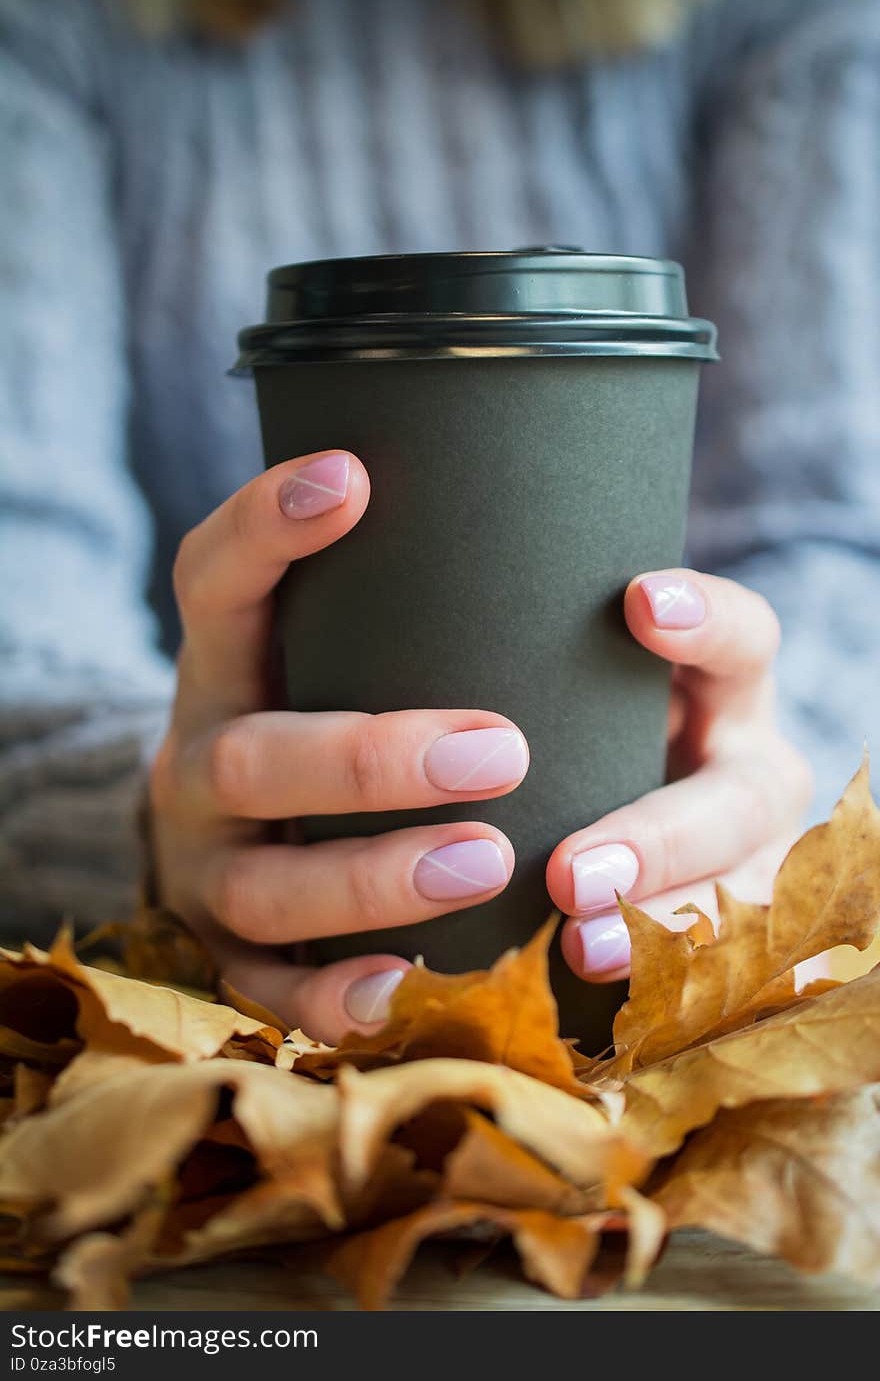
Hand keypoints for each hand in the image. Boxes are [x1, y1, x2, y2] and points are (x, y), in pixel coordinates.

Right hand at [149, 450, 526, 1042]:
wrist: (241, 829)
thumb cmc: (334, 708)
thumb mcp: (339, 646)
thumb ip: (407, 596)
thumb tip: (581, 537)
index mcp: (224, 668)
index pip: (213, 580)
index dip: (262, 528)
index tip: (351, 477)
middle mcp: (197, 763)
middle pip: (247, 756)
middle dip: (368, 757)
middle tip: (498, 747)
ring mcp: (209, 866)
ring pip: (265, 884)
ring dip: (374, 877)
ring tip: (488, 859)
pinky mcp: (234, 953)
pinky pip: (268, 988)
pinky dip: (331, 994)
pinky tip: (402, 987)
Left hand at [550, 571, 813, 983]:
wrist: (606, 823)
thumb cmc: (564, 739)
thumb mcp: (564, 694)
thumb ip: (521, 657)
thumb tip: (375, 564)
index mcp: (720, 694)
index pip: (743, 640)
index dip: (708, 622)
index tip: (639, 603)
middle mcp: (745, 774)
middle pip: (740, 799)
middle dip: (662, 838)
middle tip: (574, 870)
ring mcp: (751, 864)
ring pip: (742, 901)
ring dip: (663, 931)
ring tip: (581, 950)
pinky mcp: (736, 941)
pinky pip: (724, 979)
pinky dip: (663, 996)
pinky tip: (590, 1007)